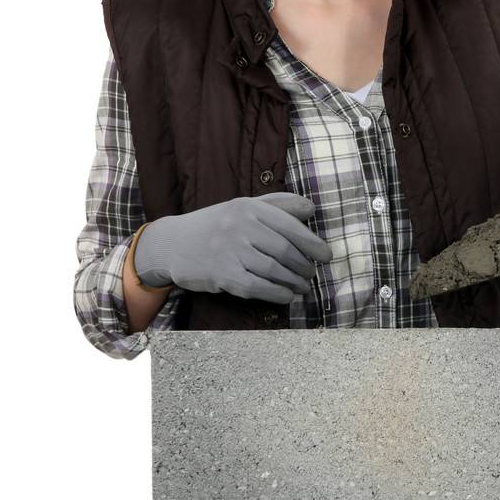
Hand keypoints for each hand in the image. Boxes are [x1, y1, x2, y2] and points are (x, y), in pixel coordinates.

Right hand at [133, 192, 333, 304]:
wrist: (172, 244)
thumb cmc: (217, 225)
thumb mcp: (244, 207)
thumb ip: (278, 204)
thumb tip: (312, 208)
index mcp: (249, 207)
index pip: (290, 226)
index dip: (313, 243)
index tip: (326, 255)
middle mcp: (240, 227)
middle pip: (285, 250)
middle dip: (305, 266)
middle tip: (312, 273)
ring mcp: (229, 251)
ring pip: (274, 270)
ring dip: (295, 282)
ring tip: (303, 286)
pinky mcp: (222, 274)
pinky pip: (258, 287)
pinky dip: (277, 293)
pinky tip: (287, 295)